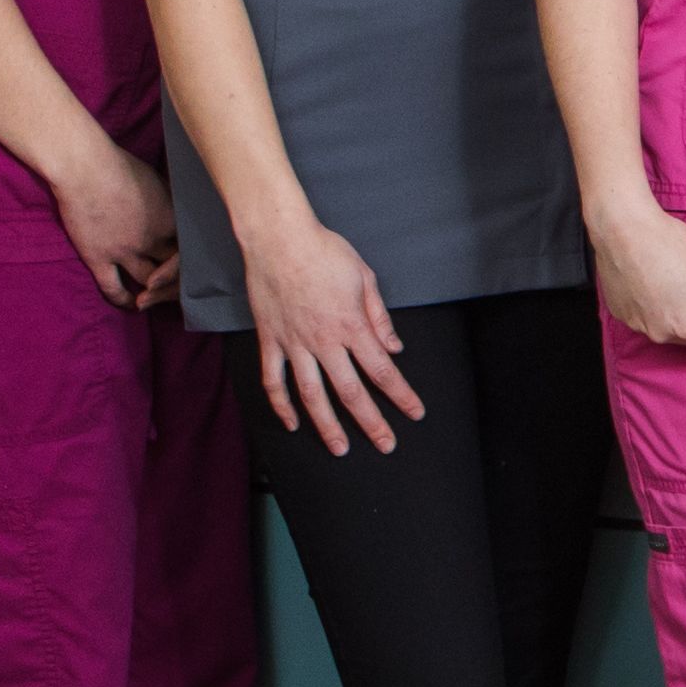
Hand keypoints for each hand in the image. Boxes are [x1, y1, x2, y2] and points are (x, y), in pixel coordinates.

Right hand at [52, 139, 181, 311]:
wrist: (83, 167)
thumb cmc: (119, 165)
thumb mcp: (157, 180)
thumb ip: (170, 201)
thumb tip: (180, 209)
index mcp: (171, 220)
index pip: (193, 251)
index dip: (196, 263)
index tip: (196, 269)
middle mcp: (153, 239)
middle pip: (176, 271)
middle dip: (179, 283)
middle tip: (178, 290)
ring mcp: (126, 251)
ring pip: (150, 285)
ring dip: (155, 295)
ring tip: (155, 298)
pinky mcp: (98, 258)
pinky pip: (114, 289)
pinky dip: (124, 300)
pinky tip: (130, 304)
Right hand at [244, 215, 424, 451]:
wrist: (278, 238)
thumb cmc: (324, 251)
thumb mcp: (365, 278)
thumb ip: (380, 317)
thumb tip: (394, 347)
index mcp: (352, 326)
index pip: (383, 370)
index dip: (402, 395)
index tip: (415, 413)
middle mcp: (324, 341)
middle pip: (352, 392)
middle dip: (372, 423)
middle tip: (386, 445)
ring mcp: (295, 344)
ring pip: (312, 395)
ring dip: (327, 425)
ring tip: (340, 449)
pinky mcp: (270, 340)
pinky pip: (274, 380)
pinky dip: (282, 404)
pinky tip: (292, 422)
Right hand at [586, 191, 685, 363]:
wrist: (620, 225)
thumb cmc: (668, 243)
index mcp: (684, 326)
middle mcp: (657, 333)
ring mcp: (635, 324)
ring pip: (668, 329)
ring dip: (678, 310)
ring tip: (674, 277)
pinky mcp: (619, 313)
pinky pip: (646, 318)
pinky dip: (655, 305)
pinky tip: (653, 278)